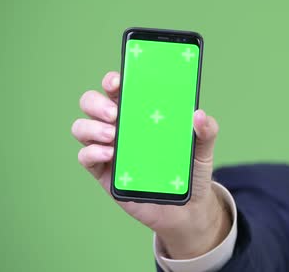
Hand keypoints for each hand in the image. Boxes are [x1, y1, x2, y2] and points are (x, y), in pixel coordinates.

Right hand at [71, 71, 229, 258]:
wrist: (187, 208)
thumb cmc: (190, 170)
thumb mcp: (203, 148)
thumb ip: (206, 130)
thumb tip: (199, 114)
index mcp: (140, 112)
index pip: (118, 87)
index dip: (113, 79)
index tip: (119, 81)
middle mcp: (120, 126)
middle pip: (92, 103)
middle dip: (97, 103)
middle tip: (115, 113)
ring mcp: (109, 148)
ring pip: (82, 127)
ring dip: (92, 127)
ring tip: (113, 135)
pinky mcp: (104, 172)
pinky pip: (85, 157)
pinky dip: (92, 152)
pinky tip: (110, 154)